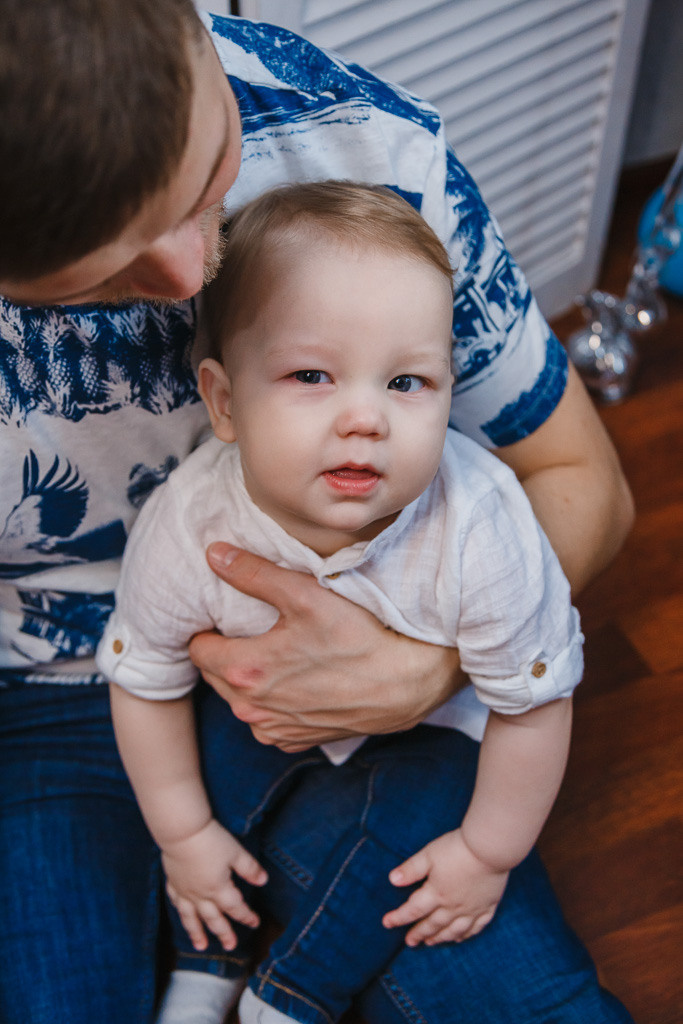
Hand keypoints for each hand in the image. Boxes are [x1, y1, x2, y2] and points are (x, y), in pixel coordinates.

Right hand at [162, 818, 267, 951]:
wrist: (181, 832)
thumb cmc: (211, 840)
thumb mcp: (236, 852)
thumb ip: (250, 868)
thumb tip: (264, 881)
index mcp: (219, 889)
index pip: (236, 908)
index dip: (246, 916)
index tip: (255, 922)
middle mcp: (201, 895)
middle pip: (214, 919)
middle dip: (224, 933)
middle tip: (230, 946)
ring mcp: (185, 891)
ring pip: (191, 918)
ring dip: (197, 933)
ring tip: (200, 947)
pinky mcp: (173, 882)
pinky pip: (176, 902)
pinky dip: (181, 912)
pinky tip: (183, 916)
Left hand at [189, 543, 463, 749]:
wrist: (408, 682)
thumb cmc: (359, 636)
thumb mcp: (305, 594)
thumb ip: (253, 574)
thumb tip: (213, 554)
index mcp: (245, 671)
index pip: (199, 648)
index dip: (210, 629)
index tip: (228, 617)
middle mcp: (252, 710)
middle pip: (216, 675)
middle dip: (226, 652)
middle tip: (253, 630)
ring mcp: (274, 730)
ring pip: (239, 700)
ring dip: (248, 679)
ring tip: (277, 653)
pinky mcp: (297, 741)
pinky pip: (267, 720)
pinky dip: (273, 702)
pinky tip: (297, 680)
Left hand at [382, 829, 508, 944]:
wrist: (490, 849)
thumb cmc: (457, 849)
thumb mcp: (429, 854)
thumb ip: (411, 869)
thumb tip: (392, 880)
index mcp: (436, 893)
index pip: (413, 910)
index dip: (398, 917)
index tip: (387, 923)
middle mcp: (453, 906)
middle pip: (433, 924)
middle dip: (419, 933)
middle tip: (410, 942)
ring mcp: (472, 909)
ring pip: (453, 930)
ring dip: (440, 937)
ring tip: (431, 942)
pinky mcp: (487, 906)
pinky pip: (476, 927)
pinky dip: (466, 935)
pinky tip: (460, 938)